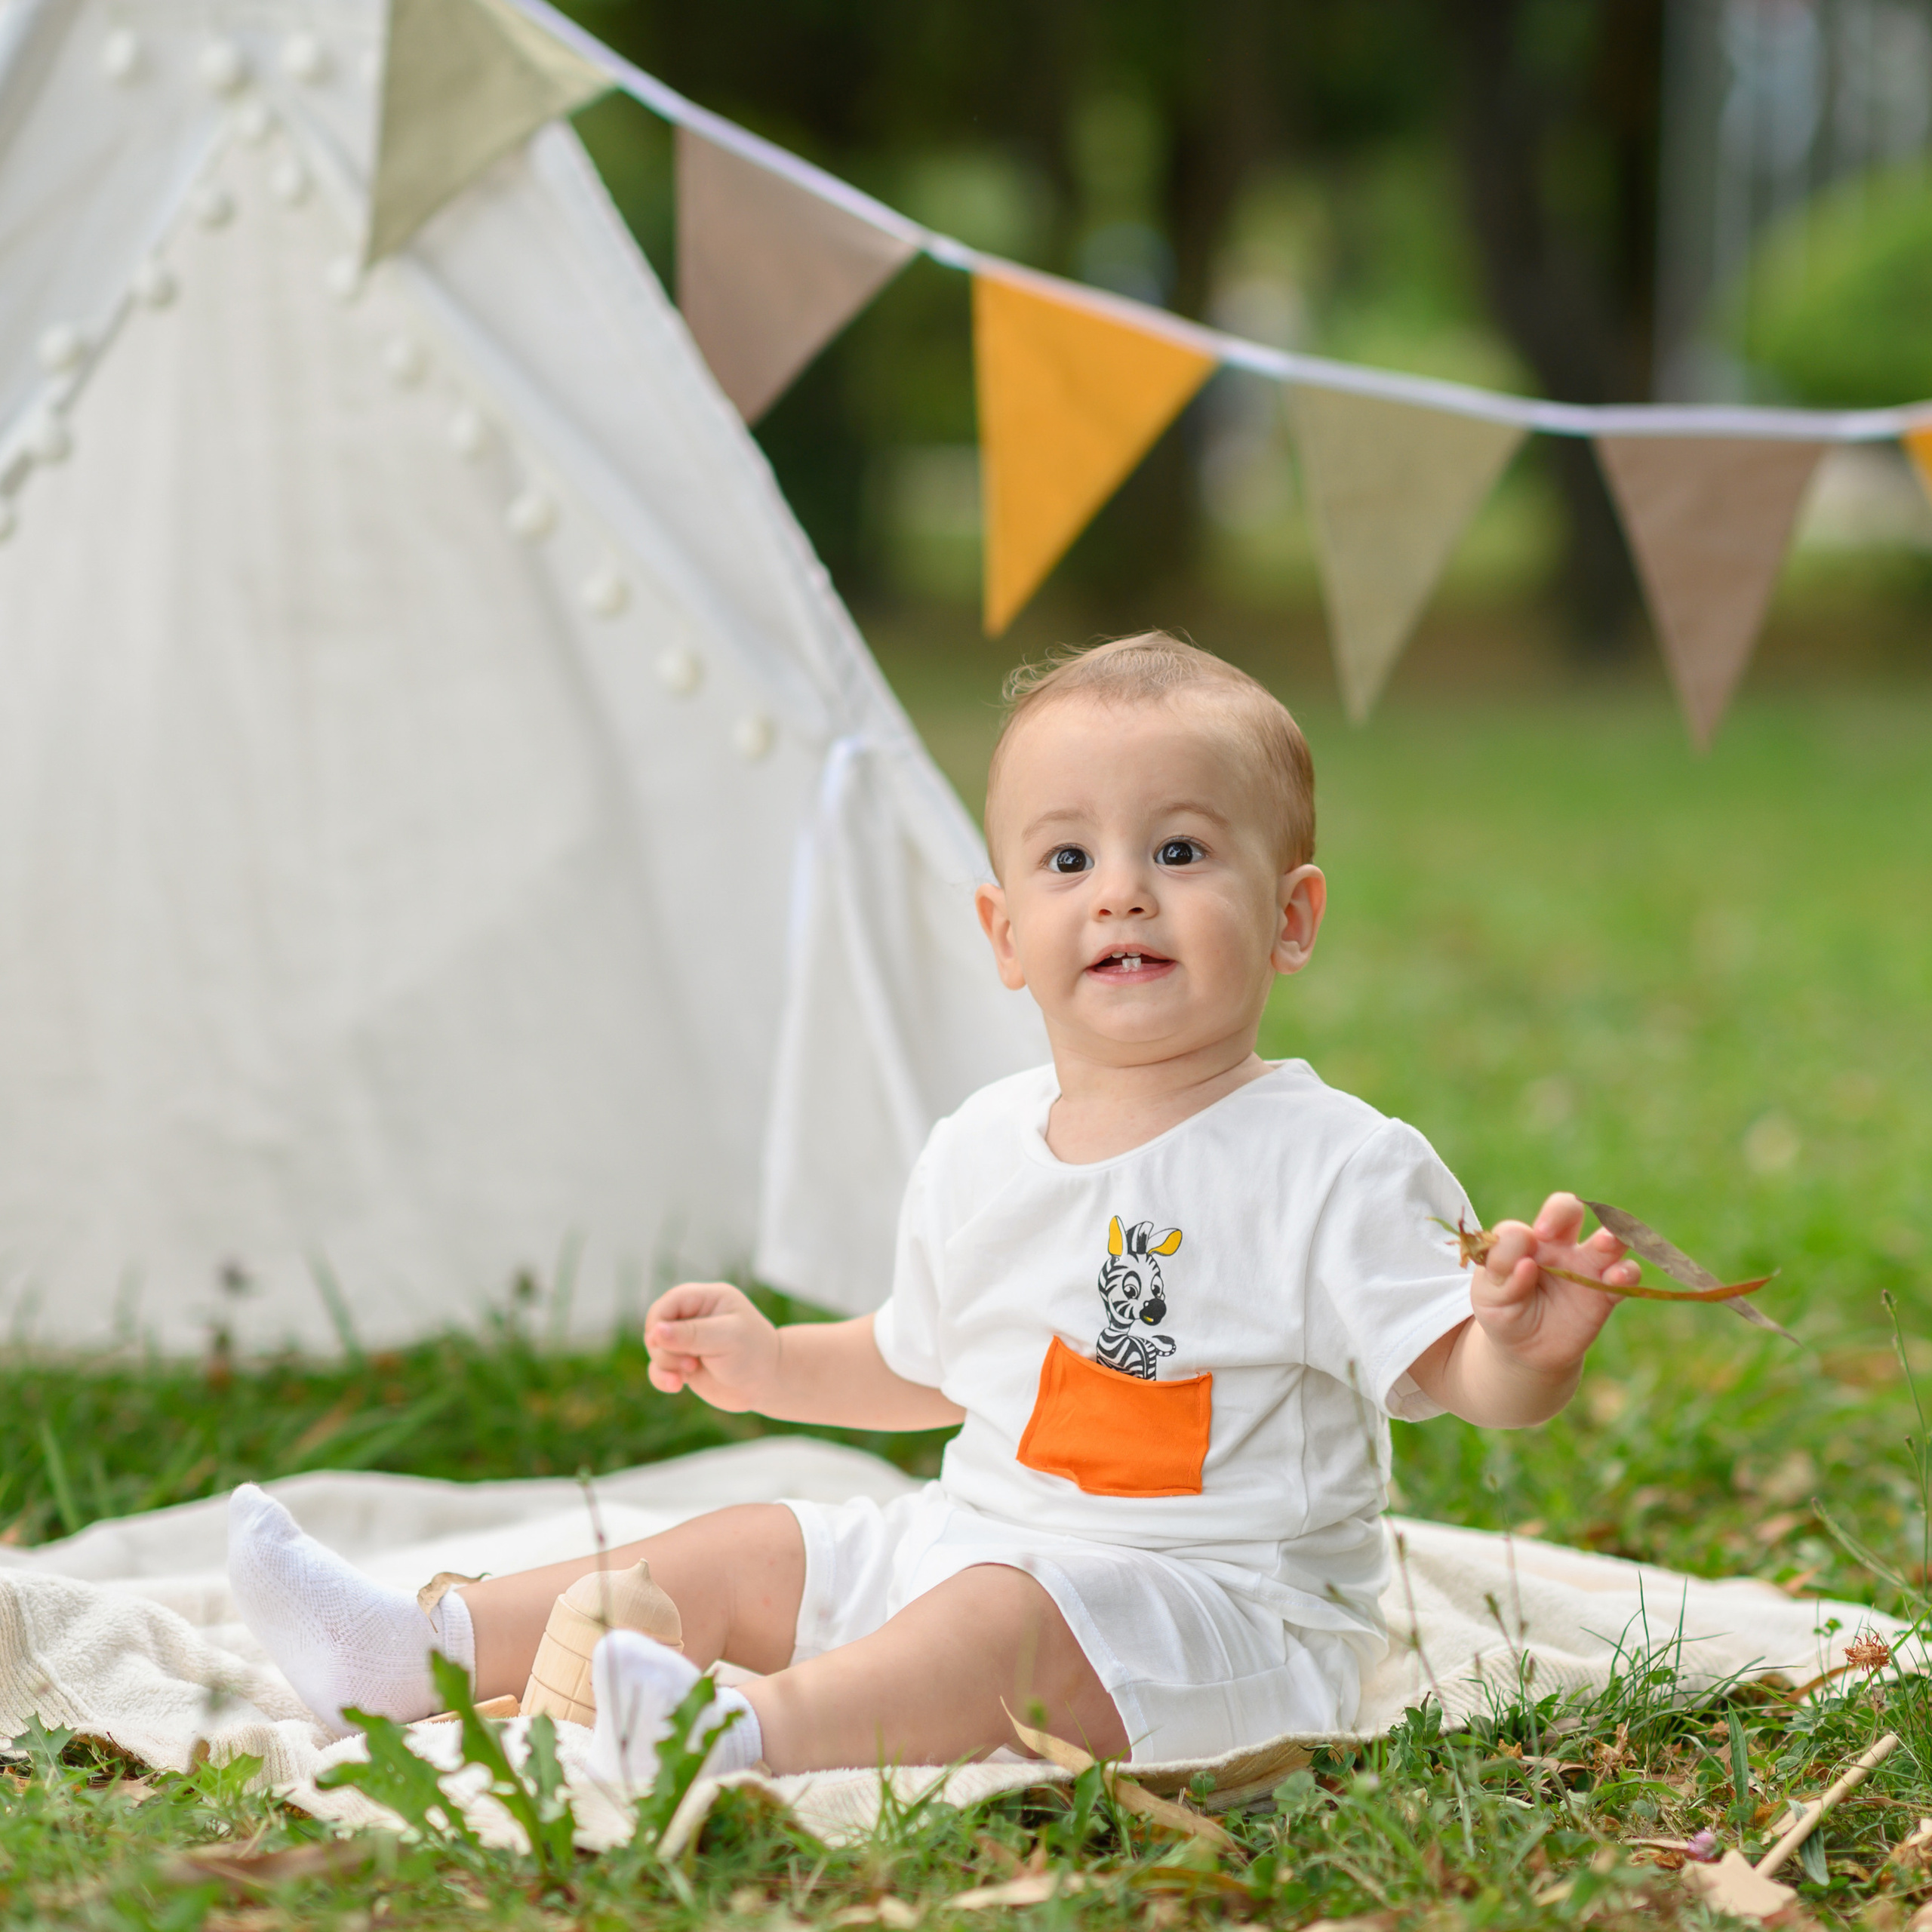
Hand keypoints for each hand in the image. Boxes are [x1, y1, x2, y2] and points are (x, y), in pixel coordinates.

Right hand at [643, 1282, 781, 1410]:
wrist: (768, 1383)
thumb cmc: (754, 1353)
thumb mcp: (728, 1338)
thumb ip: (692, 1334)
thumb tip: (656, 1332)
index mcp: (707, 1298)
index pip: (668, 1303)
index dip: (659, 1322)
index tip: (663, 1342)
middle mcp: (694, 1317)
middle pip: (656, 1326)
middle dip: (664, 1348)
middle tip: (690, 1362)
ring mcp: (687, 1342)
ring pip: (655, 1349)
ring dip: (665, 1364)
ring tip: (690, 1371)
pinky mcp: (683, 1364)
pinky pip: (658, 1369)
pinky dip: (662, 1378)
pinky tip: (676, 1386)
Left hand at [1472, 1192, 1638, 1381]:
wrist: (1528, 1349)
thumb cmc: (1504, 1313)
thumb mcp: (1489, 1297)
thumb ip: (1501, 1276)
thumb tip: (1526, 1264)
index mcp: (1523, 1245)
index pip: (1519, 1230)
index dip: (1515, 1240)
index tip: (1515, 1263)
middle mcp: (1557, 1247)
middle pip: (1567, 1209)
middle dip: (1562, 1211)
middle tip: (1547, 1233)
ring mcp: (1584, 1267)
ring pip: (1607, 1238)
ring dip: (1610, 1235)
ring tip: (1605, 1242)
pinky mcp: (1605, 1292)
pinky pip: (1625, 1275)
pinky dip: (1627, 1273)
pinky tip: (1617, 1278)